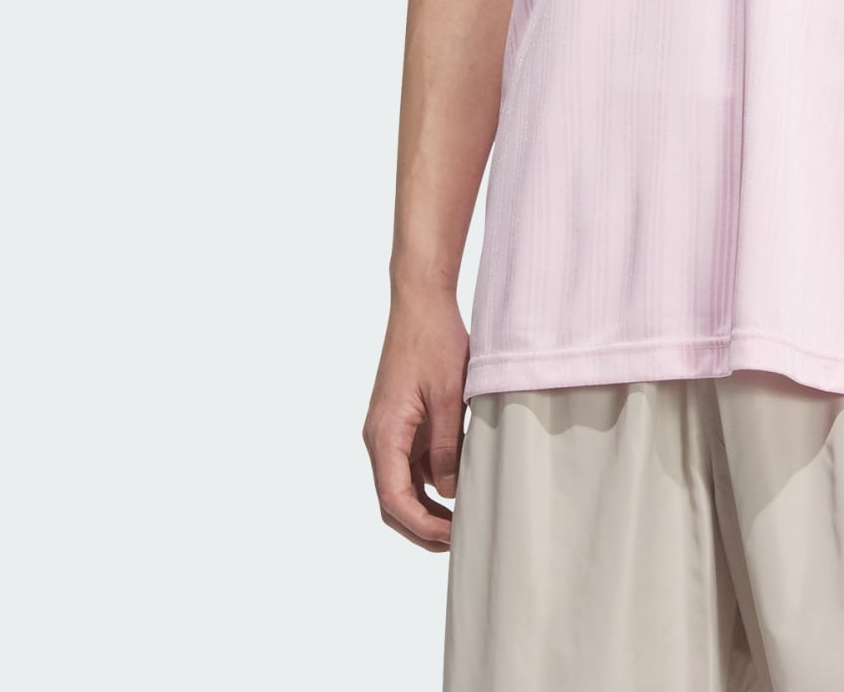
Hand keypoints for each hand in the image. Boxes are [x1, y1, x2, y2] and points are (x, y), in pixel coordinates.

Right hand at [363, 289, 470, 549]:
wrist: (421, 304)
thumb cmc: (434, 342)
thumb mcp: (450, 396)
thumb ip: (449, 446)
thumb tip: (451, 491)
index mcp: (385, 435)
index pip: (393, 501)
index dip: (422, 526)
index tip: (454, 537)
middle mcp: (380, 439)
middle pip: (393, 502)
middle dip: (423, 527)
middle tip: (461, 540)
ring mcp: (390, 432)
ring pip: (401, 487)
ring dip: (427, 508)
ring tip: (463, 521)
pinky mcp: (402, 423)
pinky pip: (410, 466)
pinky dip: (430, 484)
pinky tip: (458, 488)